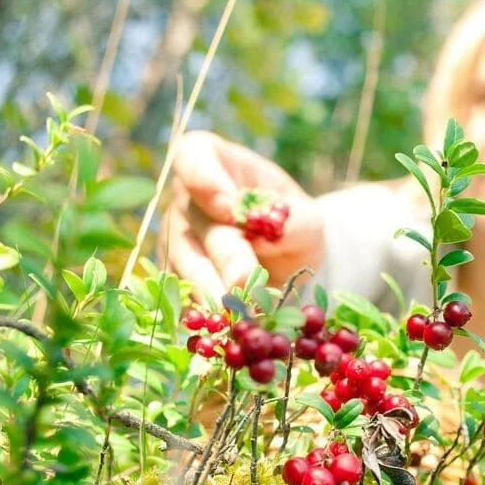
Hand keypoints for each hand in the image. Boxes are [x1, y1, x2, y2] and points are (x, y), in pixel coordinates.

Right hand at [162, 131, 323, 300]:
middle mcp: (186, 200)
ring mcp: (176, 241)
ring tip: (242, 314)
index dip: (204, 179)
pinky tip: (233, 328)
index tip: (228, 207)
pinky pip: (186, 297)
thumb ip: (297, 221)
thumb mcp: (307, 216)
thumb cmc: (291, 222)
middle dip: (221, 255)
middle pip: (194, 224)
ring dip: (214, 292)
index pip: (193, 156)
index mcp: (214, 163)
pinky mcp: (177, 280)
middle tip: (242, 280)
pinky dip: (211, 314)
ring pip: (186, 266)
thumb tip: (273, 235)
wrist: (284, 258)